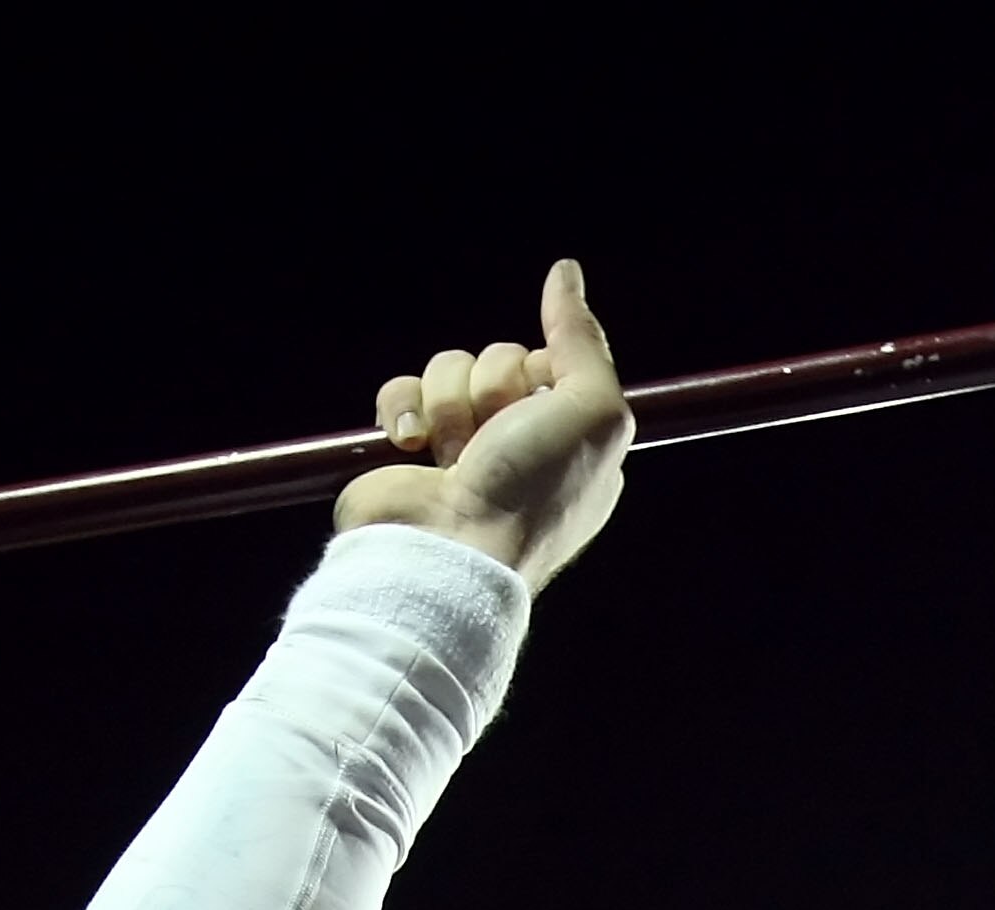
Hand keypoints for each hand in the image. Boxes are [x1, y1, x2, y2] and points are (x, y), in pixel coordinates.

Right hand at [336, 257, 631, 591]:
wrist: (449, 552)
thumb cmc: (532, 495)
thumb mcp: (593, 412)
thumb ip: (584, 340)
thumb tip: (566, 272)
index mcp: (567, 439)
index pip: (548, 360)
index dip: (539, 372)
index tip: (542, 408)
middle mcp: (518, 443)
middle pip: (497, 358)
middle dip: (492, 388)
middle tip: (494, 440)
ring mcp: (461, 448)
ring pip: (448, 368)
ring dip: (449, 404)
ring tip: (455, 457)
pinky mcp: (408, 449)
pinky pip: (401, 389)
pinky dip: (403, 409)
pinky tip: (410, 446)